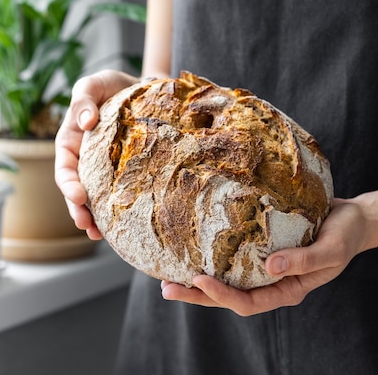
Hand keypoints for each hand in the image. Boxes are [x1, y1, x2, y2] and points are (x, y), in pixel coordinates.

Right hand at [55, 69, 138, 239]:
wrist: (143, 88)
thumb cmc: (111, 85)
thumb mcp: (94, 84)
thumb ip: (84, 100)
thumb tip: (86, 123)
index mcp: (72, 140)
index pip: (64, 166)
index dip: (68, 183)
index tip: (78, 196)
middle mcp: (85, 158)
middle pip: (76, 188)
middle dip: (78, 209)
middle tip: (86, 225)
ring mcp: (104, 167)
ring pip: (95, 196)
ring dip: (94, 216)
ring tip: (99, 234)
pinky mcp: (124, 171)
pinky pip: (118, 191)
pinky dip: (118, 209)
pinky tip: (123, 224)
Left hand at [162, 194, 377, 315]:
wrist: (353, 217)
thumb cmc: (345, 234)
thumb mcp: (330, 250)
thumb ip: (304, 260)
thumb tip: (270, 267)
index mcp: (288, 289)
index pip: (249, 302)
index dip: (222, 296)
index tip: (199, 281)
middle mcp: (272, 280)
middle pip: (230, 295)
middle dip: (198, 294)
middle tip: (167, 288)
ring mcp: (266, 263)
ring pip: (228, 276)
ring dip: (199, 278)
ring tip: (170, 273)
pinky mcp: (263, 244)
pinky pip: (235, 254)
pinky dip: (215, 253)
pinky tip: (196, 245)